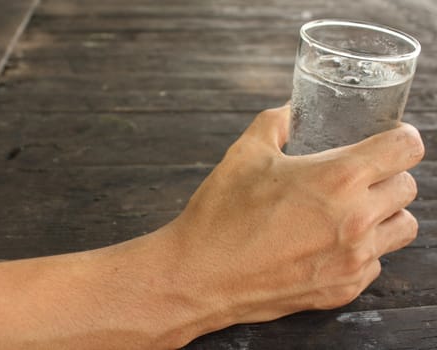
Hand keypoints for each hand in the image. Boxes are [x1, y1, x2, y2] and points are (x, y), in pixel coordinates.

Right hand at [166, 105, 424, 326]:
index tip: (388, 141)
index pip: (405, 149)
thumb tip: (291, 111)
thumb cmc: (220, 213)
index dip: (401, 138)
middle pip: (407, 188)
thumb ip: (276, 122)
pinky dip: (362, 249)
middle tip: (358, 176)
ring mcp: (353, 259)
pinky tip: (329, 243)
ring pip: (402, 228)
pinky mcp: (344, 289)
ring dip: (384, 213)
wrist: (201, 275)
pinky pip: (375, 263)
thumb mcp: (245, 153)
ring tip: (351, 211)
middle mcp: (356, 220)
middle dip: (388, 175)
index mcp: (337, 179)